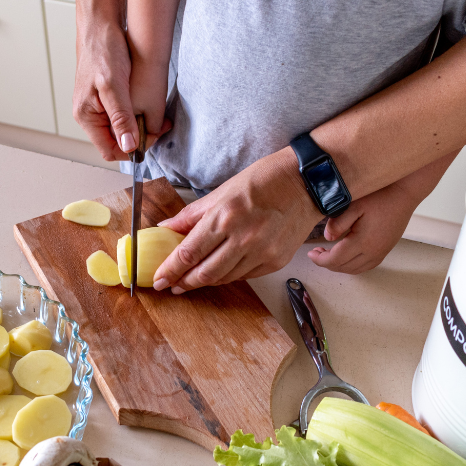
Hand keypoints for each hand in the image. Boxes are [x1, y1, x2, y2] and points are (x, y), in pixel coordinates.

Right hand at [73, 23, 169, 159]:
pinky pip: (123, 116)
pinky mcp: (106, 98)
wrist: (100, 24)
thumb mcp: (114, 86)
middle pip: (117, 142)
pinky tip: (150, 108)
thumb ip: (121, 117)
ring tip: (158, 119)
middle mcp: (89, 116)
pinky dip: (137, 116)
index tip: (151, 137)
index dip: (132, 149)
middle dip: (139, 138)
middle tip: (161, 127)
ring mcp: (98, 108)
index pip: (110, 150)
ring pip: (122, 130)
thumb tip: (128, 146)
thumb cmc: (103, 50)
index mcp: (86, 117)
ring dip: (140, 127)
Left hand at [153, 148, 321, 292]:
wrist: (305, 184)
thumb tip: (166, 229)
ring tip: (192, 279)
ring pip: (224, 278)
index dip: (170, 270)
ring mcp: (261, 253)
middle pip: (204, 273)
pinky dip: (228, 276)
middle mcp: (243, 239)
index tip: (159, 279)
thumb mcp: (221, 192)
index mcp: (224, 217)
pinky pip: (244, 276)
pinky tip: (219, 271)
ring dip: (205, 281)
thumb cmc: (264, 181)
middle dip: (184, 282)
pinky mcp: (275, 262)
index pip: (188, 253)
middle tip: (172, 285)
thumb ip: (191, 215)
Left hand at [308, 152, 457, 273]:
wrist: (405, 193)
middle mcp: (373, 251)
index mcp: (363, 241)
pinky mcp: (385, 250)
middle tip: (317, 253)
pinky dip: (352, 266)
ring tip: (328, 255)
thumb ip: (338, 222)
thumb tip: (327, 238)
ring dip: (339, 266)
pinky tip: (346, 257)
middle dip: (327, 263)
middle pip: (344, 267)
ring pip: (355, 269)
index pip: (336, 260)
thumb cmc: (380, 195)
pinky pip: (366, 266)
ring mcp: (381, 252)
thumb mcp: (354, 204)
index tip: (310, 253)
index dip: (320, 260)